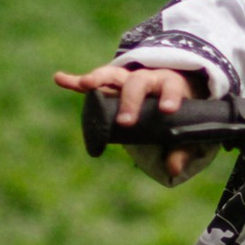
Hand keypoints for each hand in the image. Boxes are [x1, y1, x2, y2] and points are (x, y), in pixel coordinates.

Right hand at [56, 61, 207, 179]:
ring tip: (85, 84)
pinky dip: (75, 81)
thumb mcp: (184, 129)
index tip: (167, 109)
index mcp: (168, 86)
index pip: (170, 87)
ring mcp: (126, 79)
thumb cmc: (178, 114)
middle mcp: (146, 79)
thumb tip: (173, 169)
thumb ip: (181, 148)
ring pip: (112, 75)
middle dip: (130, 101)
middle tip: (125, 122)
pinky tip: (60, 79)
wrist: (169, 93)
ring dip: (99, 78)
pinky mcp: (110, 84)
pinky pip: (91, 82)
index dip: (169, 96)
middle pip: (137, 83)